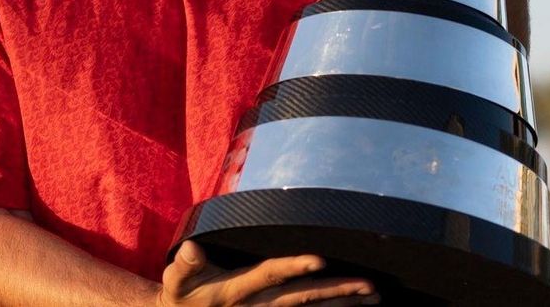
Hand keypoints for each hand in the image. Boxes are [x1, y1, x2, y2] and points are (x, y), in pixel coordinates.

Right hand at [158, 241, 378, 306]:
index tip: (319, 260)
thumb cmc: (181, 295)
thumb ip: (186, 264)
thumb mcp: (176, 280)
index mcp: (235, 291)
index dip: (292, 268)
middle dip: (335, 292)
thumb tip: (194, 249)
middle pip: (301, 299)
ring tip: (372, 297)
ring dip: (341, 304)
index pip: (269, 275)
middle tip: (368, 286)